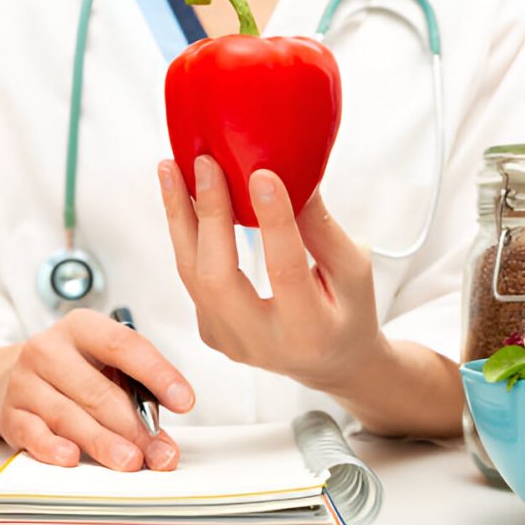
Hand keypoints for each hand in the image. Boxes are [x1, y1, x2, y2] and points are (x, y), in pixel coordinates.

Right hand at [0, 309, 195, 470]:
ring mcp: (24, 381)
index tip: (184, 401)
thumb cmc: (76, 371)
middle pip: (97, 390)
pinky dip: (53, 448)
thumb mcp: (107, 364)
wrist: (13, 374)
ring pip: (69, 415)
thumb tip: (160, 438)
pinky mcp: (10, 413)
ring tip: (131, 461)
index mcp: (82, 327)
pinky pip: (33, 434)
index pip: (124, 346)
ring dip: (103, 442)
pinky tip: (72, 458)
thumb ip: (137, 391)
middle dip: (134, 426)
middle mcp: (48, 349)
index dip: (158, 374)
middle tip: (160, 451)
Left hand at [157, 155, 384, 391]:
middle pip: (218, 277)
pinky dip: (185, 233)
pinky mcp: (209, 330)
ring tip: (170, 168)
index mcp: (308, 330)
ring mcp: (228, 340)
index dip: (273, 221)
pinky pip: (191, 276)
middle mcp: (261, 342)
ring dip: (179, 216)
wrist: (330, 361)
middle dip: (209, 215)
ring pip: (192, 274)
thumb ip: (322, 229)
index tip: (263, 174)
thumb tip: (292, 175)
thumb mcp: (354, 272)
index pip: (285, 271)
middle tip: (205, 163)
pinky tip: (182, 197)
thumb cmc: (348, 312)